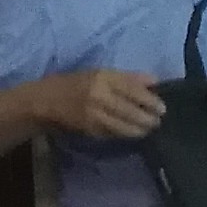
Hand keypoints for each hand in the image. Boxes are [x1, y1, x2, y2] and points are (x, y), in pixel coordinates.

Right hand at [51, 67, 167, 140]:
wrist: (45, 100)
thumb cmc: (74, 82)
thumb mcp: (100, 73)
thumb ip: (127, 77)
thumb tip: (154, 81)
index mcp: (102, 77)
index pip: (133, 90)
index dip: (150, 100)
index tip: (162, 107)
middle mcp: (98, 96)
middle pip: (130, 110)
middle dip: (147, 119)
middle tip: (157, 121)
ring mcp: (93, 115)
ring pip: (122, 125)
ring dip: (138, 129)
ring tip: (148, 129)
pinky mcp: (89, 129)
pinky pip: (112, 133)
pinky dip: (123, 134)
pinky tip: (131, 133)